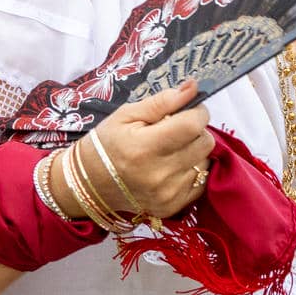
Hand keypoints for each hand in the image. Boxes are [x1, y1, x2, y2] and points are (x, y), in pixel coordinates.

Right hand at [67, 81, 213, 220]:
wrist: (90, 183)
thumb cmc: (106, 143)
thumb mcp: (126, 114)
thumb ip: (162, 101)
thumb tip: (193, 87)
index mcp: (144, 147)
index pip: (193, 125)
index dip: (197, 112)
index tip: (189, 109)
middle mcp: (159, 174)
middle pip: (205, 143)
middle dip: (196, 130)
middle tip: (176, 129)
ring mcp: (167, 194)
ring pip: (205, 162)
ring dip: (195, 151)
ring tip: (172, 149)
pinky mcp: (172, 207)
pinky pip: (201, 183)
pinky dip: (192, 170)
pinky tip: (174, 166)